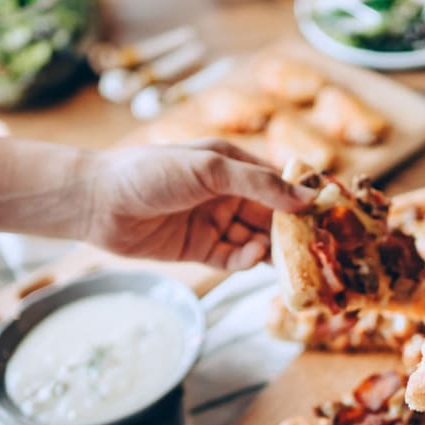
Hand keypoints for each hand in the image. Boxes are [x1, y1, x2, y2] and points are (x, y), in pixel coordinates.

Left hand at [85, 139, 312, 269]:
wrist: (98, 202)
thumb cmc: (150, 172)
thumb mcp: (210, 168)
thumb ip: (259, 184)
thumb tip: (305, 197)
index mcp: (232, 165)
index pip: (277, 182)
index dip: (301, 197)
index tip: (327, 213)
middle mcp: (226, 194)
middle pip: (270, 215)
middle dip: (290, 230)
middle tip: (313, 246)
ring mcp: (214, 222)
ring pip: (255, 240)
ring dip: (270, 248)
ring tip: (282, 257)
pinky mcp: (199, 250)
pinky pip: (233, 258)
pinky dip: (245, 260)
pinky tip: (250, 257)